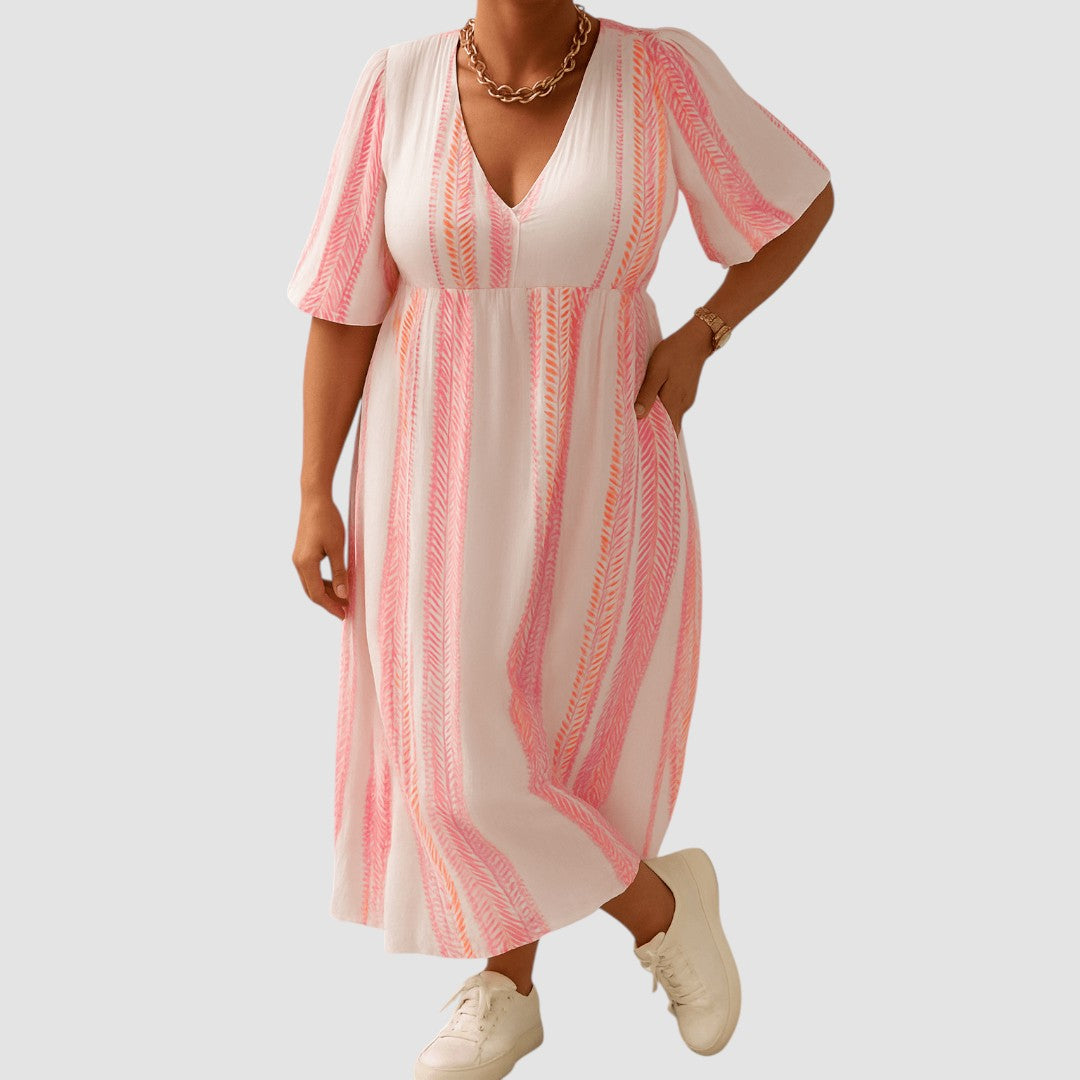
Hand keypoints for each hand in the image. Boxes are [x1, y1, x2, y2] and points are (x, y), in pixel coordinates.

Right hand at [293, 494, 348, 619]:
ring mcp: (299, 558)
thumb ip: (340, 572)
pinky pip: (311, 574)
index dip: (331, 606)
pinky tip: (337, 583)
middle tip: (346, 609)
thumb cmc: (328, 520)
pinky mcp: (302, 553)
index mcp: (306, 564)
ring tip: (344, 598)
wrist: (315, 499)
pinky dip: (324, 582)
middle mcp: (298, 563)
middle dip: (328, 602)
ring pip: (311, 583)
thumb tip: (343, 594)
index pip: (317, 594)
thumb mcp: (337, 547)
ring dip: (327, 592)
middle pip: (312, 592)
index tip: (345, 614)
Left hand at [634, 320, 711, 436]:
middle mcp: (682, 406)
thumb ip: (647, 393)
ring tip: (641, 428)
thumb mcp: (656, 371)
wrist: (696, 340)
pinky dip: (664, 414)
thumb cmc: (674, 352)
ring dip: (659, 425)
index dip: (654, 441)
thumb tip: (638, 416)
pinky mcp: (686, 394)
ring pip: (672, 419)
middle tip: (637, 442)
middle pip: (669, 429)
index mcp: (674, 402)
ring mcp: (686, 400)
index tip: (640, 447)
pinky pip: (674, 410)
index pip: (666, 432)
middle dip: (656, 437)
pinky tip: (653, 411)